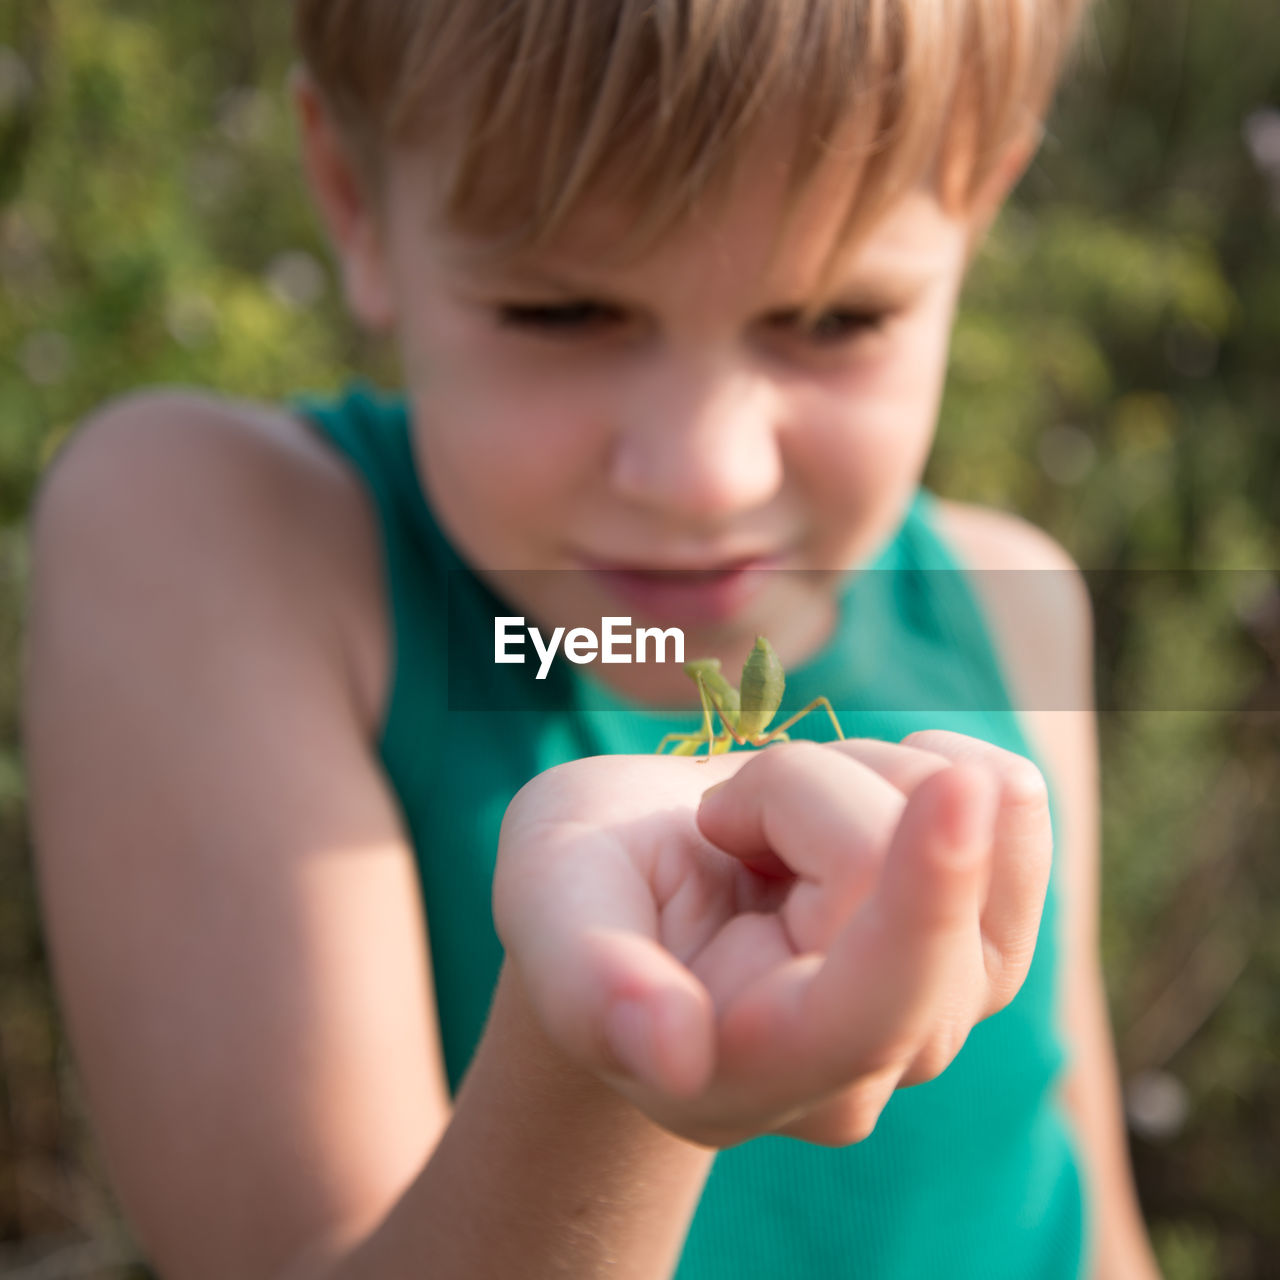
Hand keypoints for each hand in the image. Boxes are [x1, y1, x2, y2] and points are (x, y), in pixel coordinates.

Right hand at [493, 731, 1052, 1147]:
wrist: (646, 899)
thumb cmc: (586, 897)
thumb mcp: (551, 907)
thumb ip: (592, 983)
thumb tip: (671, 1054)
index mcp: (745, 1074)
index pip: (870, 1005)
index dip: (918, 897)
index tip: (953, 788)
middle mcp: (868, 1067)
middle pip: (897, 871)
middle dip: (797, 791)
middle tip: (717, 820)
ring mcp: (942, 1011)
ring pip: (973, 826)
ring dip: (860, 777)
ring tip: (777, 821)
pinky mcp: (984, 946)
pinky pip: (1016, 817)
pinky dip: (940, 769)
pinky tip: (874, 794)